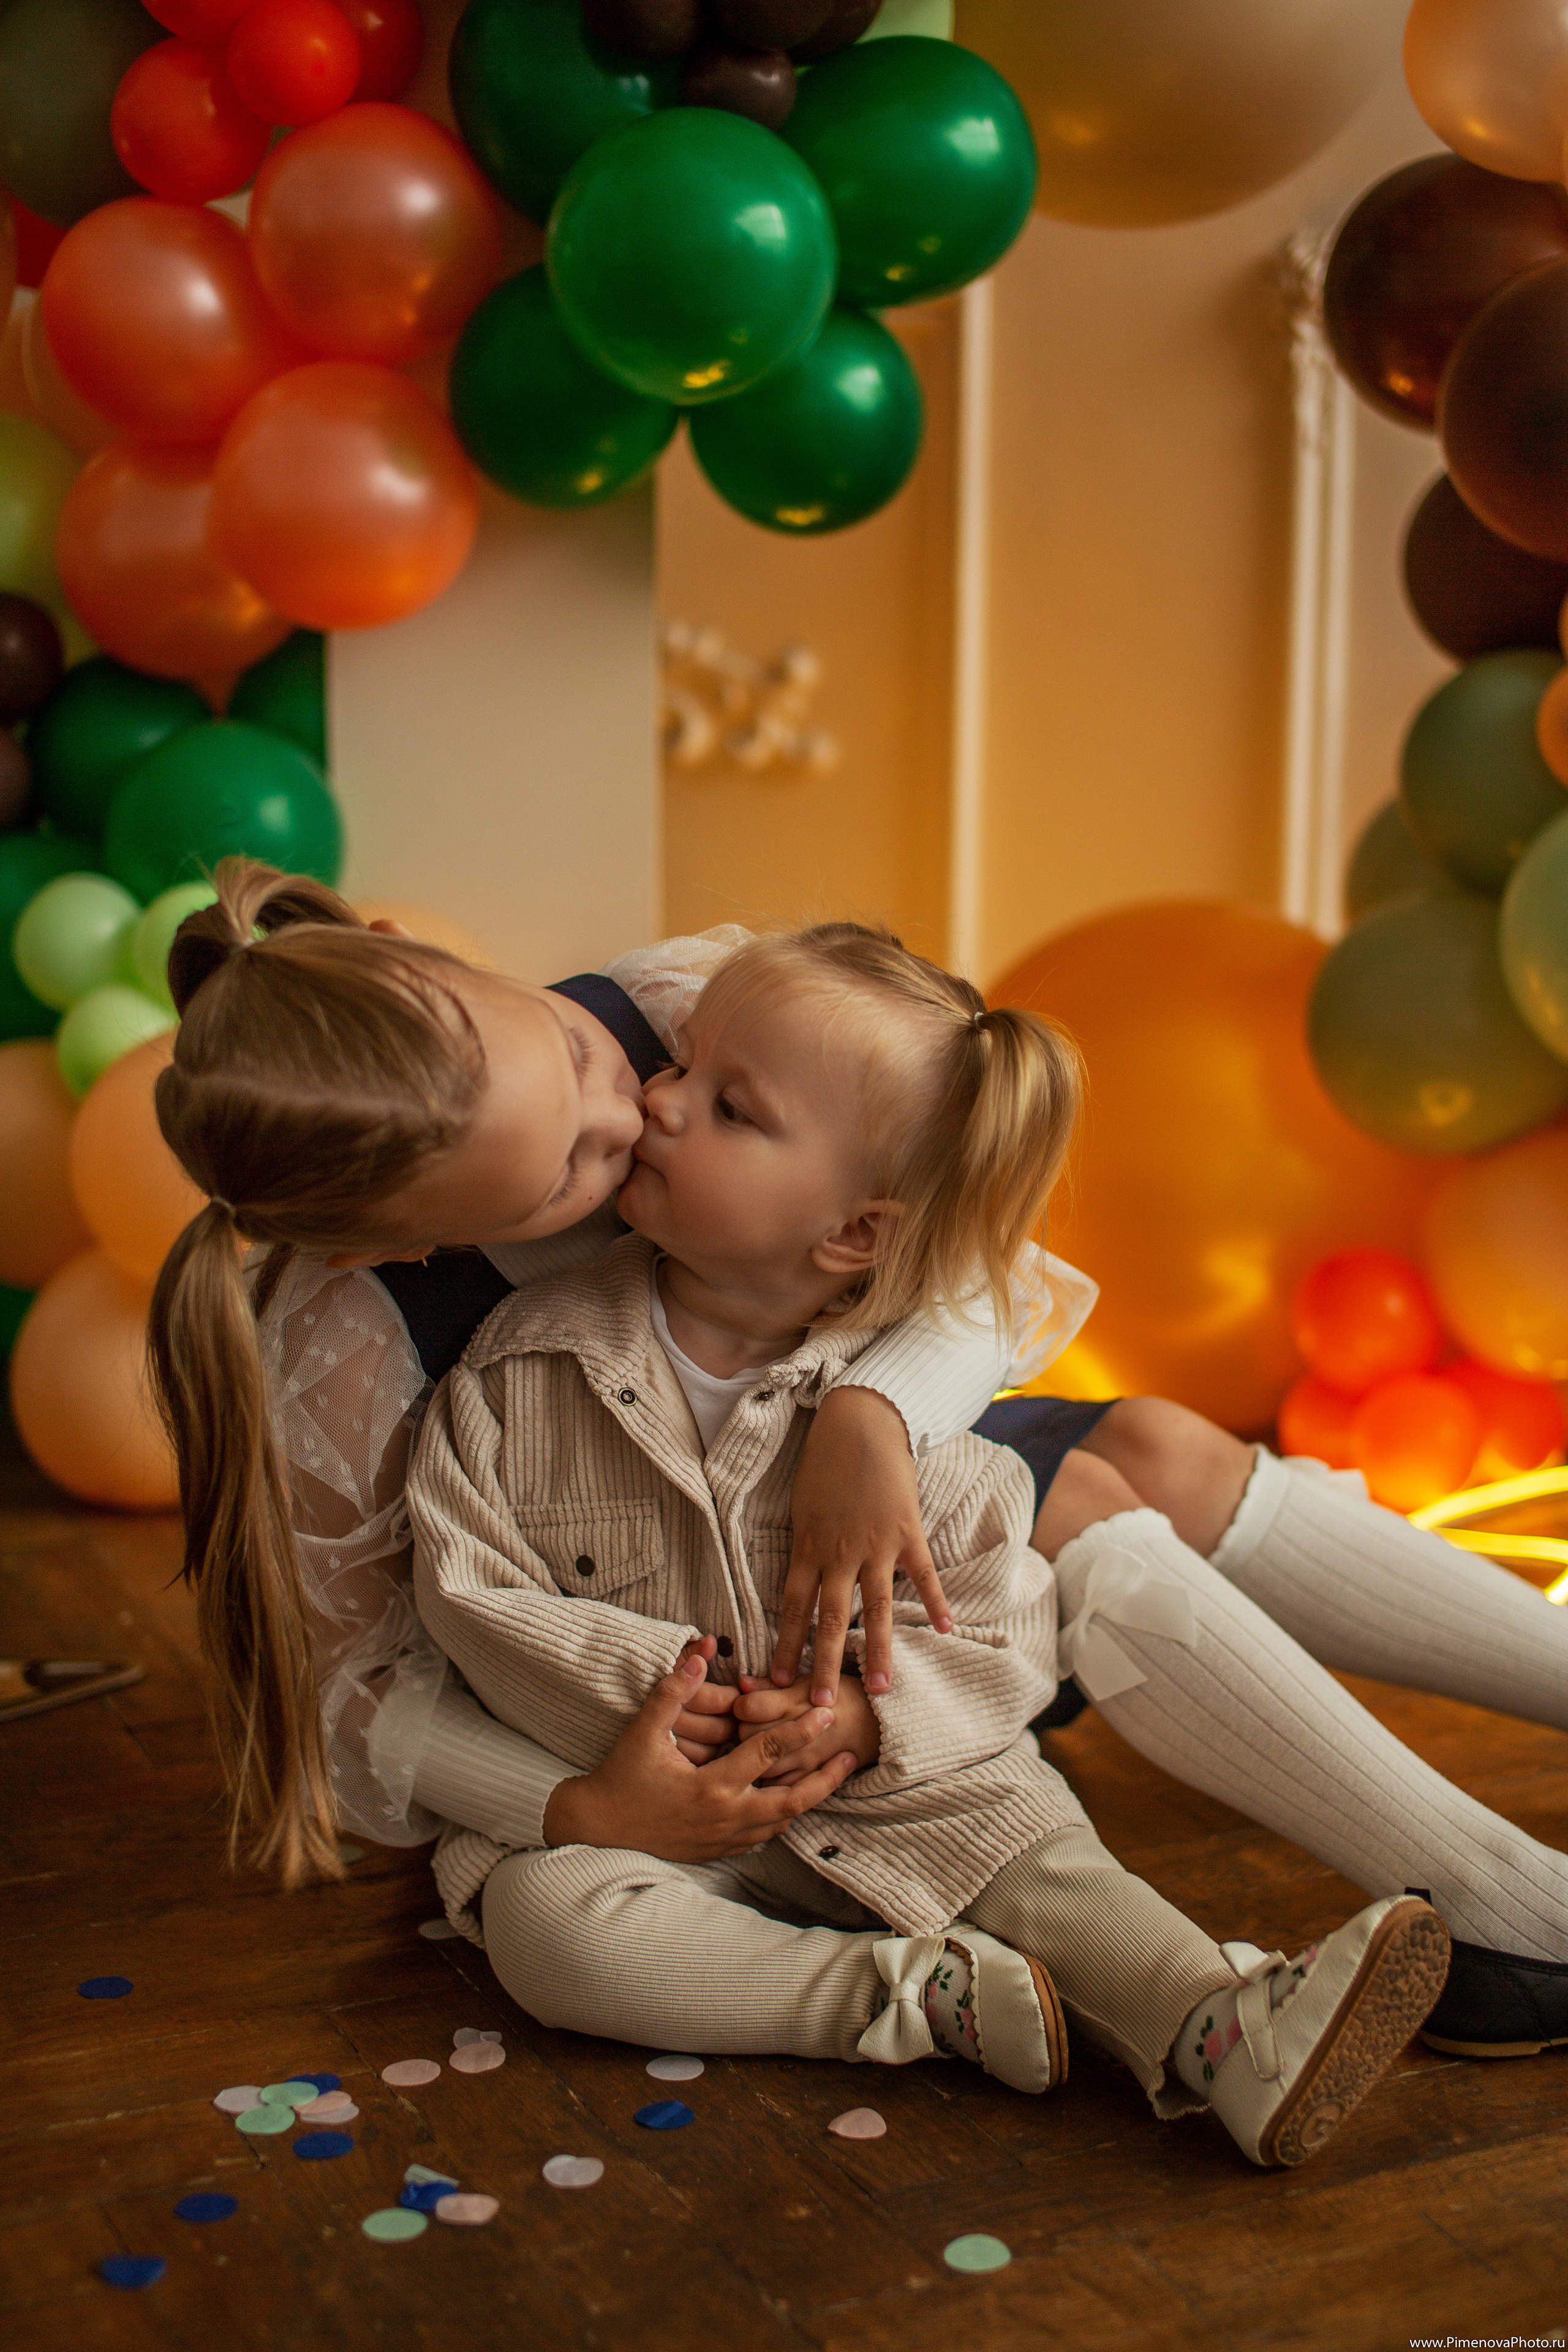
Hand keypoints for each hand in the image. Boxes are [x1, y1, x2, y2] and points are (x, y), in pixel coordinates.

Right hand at [540, 1651, 860, 1863]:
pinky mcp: (717, 1851)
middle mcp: (725, 1817)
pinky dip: (781, 1818)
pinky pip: (761, 1837)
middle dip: (824, 1779)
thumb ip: (673, 1691)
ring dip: (806, 1799)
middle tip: (848, 1756)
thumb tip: (699, 1651)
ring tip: (828, 1777)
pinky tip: (789, 1803)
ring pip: (780, 1823)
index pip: (768, 1753)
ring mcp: (723, 1839)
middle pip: (791, 1801)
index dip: (800, 1730)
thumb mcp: (643, 1732)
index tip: (827, 1713)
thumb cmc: (620, 1777)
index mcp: (712, 1787)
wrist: (597, 1828)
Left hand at [733, 1670, 880, 1784]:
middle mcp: (799, 1731)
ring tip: (757, 1749)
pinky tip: (771, 1769)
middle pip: (748, 1736)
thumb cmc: (839, 1695)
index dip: (741, 1705)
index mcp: (796, 1701)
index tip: (745, 1705)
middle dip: (743, 1731)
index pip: (748, 1707)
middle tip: (750, 1727)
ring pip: (759, 1764)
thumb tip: (740, 1683)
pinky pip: (778, 1786)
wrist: (878, 1723)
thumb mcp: (808, 1682)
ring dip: (753, 1758)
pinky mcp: (811, 1778)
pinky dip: (770, 1779)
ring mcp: (805, 1758)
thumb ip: (771, 1685)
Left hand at [777, 1385, 950, 1704]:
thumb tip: (800, 1584)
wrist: (859, 1423)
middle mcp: (838, 1554)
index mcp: (807, 1548)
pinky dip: (936, 1601)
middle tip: (815, 1708)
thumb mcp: (802, 1508)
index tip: (775, 1682)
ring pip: (873, 1609)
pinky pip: (922, 1575)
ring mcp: (875, 1545)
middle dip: (820, 1666)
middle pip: (827, 1620)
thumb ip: (805, 1549)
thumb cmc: (825, 1463)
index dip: (784, 1647)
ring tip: (879, 1689)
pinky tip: (947, 1628)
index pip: (791, 1608)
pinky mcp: (907, 1532)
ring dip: (875, 1651)